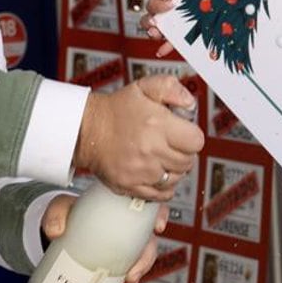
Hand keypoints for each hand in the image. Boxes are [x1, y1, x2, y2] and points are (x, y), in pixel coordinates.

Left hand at [38, 200, 171, 282]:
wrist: (62, 233)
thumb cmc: (68, 215)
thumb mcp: (60, 208)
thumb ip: (56, 215)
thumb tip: (56, 231)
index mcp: (121, 211)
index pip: (149, 210)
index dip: (160, 216)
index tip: (157, 228)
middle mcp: (129, 232)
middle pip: (149, 245)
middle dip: (145, 262)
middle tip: (132, 275)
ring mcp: (125, 252)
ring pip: (140, 268)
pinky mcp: (117, 268)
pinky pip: (126, 282)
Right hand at [75, 74, 203, 201]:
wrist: (86, 129)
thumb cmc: (115, 110)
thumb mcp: (144, 88)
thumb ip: (172, 89)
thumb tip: (190, 104)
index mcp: (158, 125)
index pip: (196, 142)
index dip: (191, 137)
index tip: (183, 134)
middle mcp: (150, 150)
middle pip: (187, 162)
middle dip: (183, 153)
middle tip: (171, 145)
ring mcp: (140, 171)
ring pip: (175, 179)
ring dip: (173, 170)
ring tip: (161, 158)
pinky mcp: (130, 185)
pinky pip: (159, 195)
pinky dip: (162, 187)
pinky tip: (157, 175)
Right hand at [139, 0, 192, 51]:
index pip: (154, 3)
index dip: (158, 5)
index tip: (170, 4)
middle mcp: (166, 12)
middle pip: (149, 18)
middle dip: (149, 21)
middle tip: (156, 22)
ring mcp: (173, 24)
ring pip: (155, 31)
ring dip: (153, 33)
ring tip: (157, 34)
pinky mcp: (182, 34)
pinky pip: (170, 43)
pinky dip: (164, 47)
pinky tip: (162, 50)